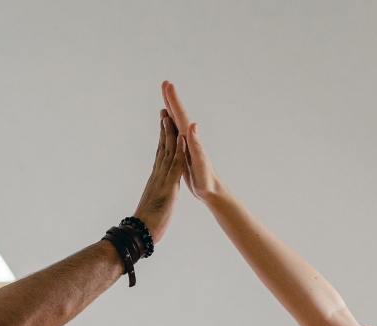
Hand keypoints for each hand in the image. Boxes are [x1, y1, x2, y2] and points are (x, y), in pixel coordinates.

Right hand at [131, 107, 187, 243]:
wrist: (140, 235)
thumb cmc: (145, 225)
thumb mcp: (152, 205)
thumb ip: (153, 196)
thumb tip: (152, 194)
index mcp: (155, 180)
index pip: (159, 155)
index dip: (162, 139)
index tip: (163, 124)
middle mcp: (157, 176)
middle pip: (162, 148)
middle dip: (164, 129)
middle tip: (164, 110)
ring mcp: (162, 180)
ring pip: (167, 152)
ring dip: (170, 133)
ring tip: (170, 115)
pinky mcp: (168, 187)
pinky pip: (175, 166)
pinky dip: (179, 151)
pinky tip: (181, 137)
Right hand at [161, 80, 221, 202]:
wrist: (211, 190)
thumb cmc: (206, 179)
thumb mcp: (200, 162)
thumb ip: (196, 144)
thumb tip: (193, 125)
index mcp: (190, 139)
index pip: (180, 115)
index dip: (173, 100)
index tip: (167, 84)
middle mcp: (188, 138)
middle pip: (178, 115)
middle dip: (171, 100)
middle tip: (165, 84)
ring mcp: (186, 145)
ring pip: (176, 124)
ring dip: (170, 111)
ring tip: (165, 101)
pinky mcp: (184, 152)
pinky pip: (175, 135)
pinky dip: (171, 127)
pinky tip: (169, 126)